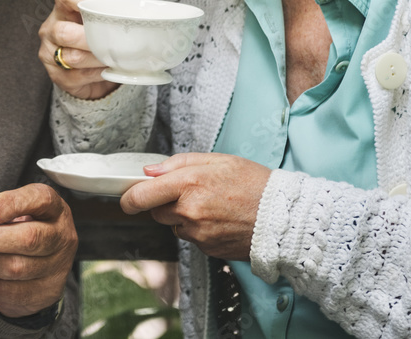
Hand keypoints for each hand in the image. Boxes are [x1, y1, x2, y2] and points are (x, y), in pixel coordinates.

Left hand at [0, 184, 76, 317]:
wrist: (44, 265)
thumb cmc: (25, 228)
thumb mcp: (17, 209)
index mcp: (55, 209)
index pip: (40, 200)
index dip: (8, 205)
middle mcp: (62, 237)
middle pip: (29, 238)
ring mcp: (57, 267)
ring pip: (16, 268)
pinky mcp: (46, 292)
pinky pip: (10, 290)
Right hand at [38, 0, 122, 99]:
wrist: (98, 66)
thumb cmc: (102, 32)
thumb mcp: (110, 12)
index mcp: (63, 7)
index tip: (98, 2)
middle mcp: (50, 28)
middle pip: (63, 32)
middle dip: (90, 38)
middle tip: (111, 41)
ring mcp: (49, 52)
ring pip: (73, 57)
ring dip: (98, 58)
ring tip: (114, 57)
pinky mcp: (56, 75)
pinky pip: (77, 76)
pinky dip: (97, 74)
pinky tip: (106, 69)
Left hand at [120, 153, 271, 260]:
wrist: (283, 218)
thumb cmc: (253, 184)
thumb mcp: (217, 160)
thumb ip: (178, 164)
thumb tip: (149, 172)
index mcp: (188, 185)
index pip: (141, 195)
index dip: (129, 197)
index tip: (126, 197)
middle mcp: (189, 211)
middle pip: (156, 211)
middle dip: (165, 202)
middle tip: (191, 193)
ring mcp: (198, 234)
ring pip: (174, 225)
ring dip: (183, 217)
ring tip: (212, 205)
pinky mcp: (207, 249)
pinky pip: (191, 238)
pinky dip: (198, 230)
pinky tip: (219, 219)